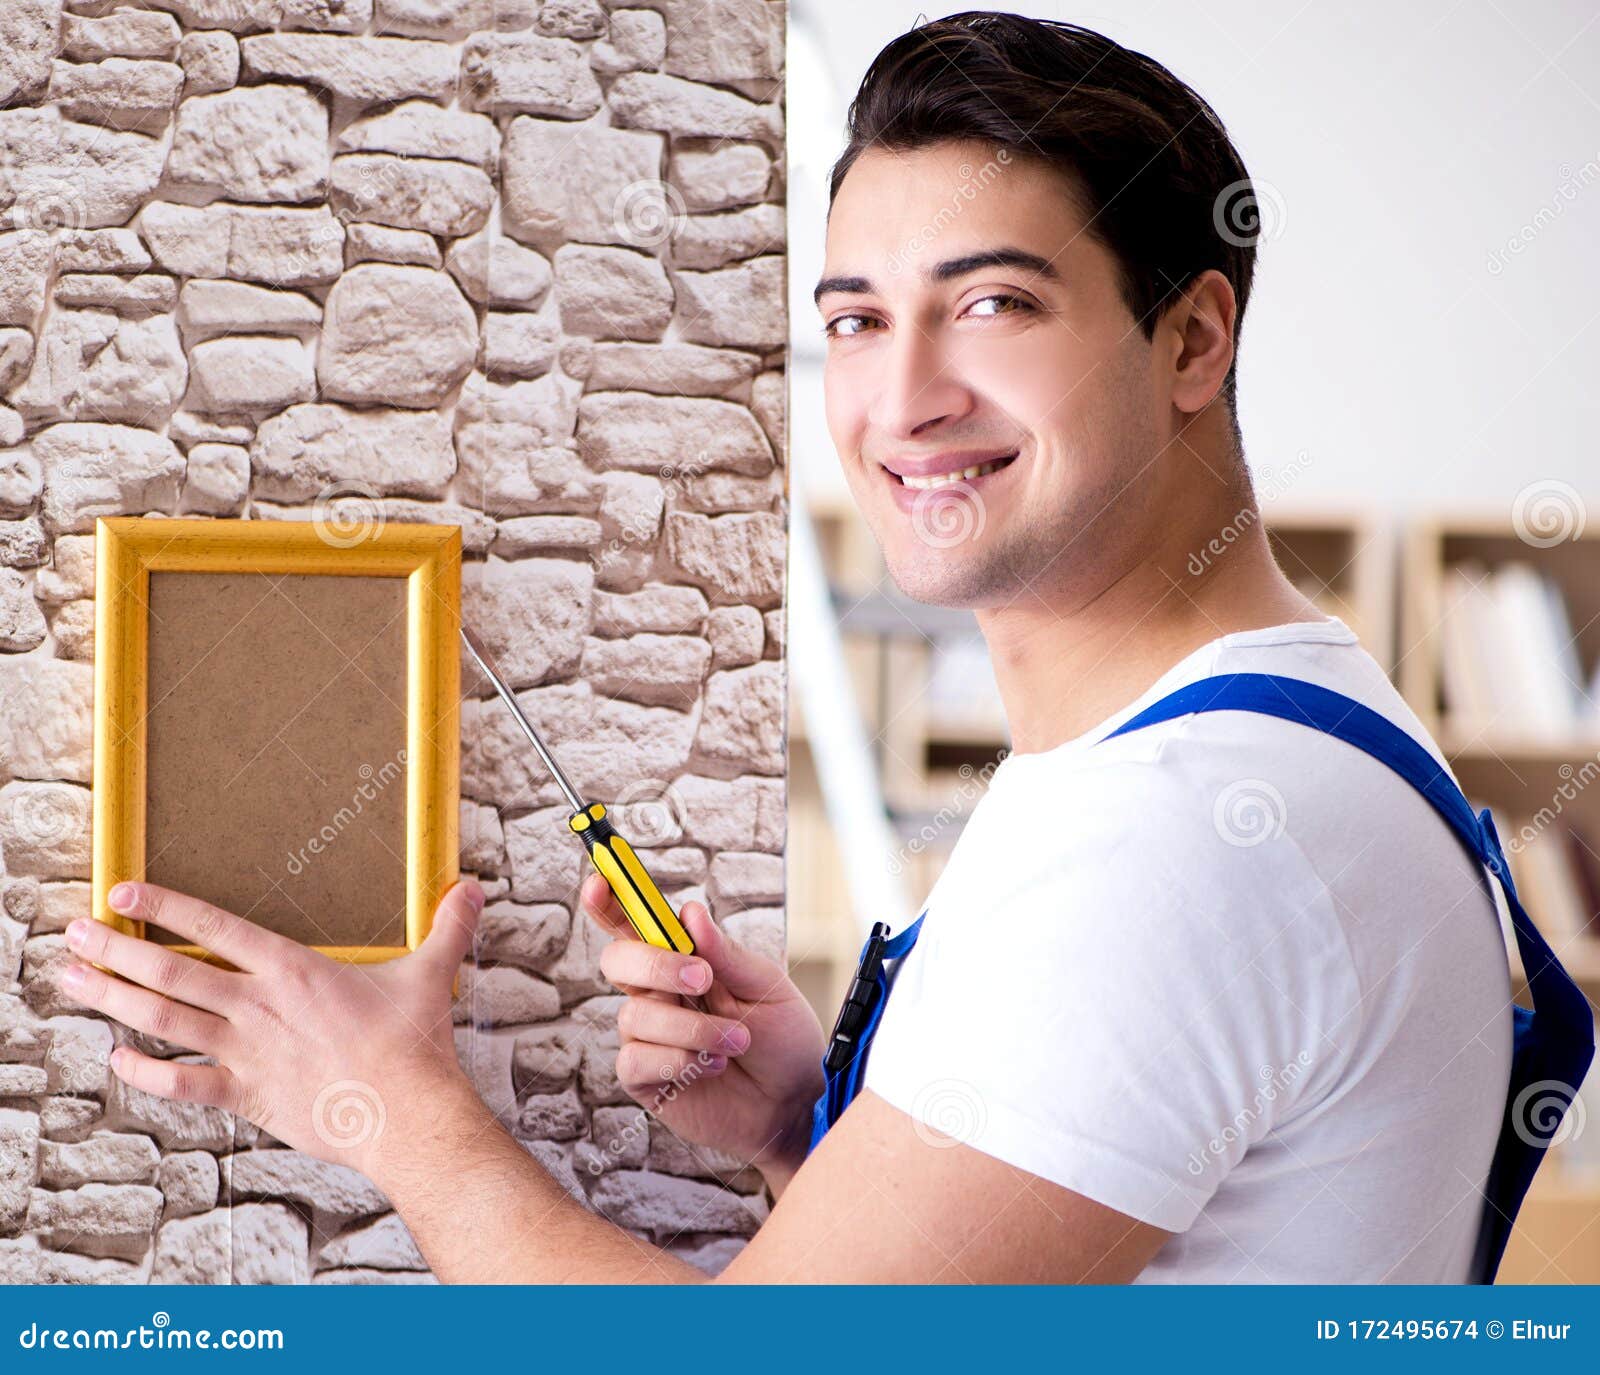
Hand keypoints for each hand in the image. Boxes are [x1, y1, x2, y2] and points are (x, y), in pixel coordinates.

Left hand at [58, 879, 486, 1177]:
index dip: (166, 907)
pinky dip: (144, 1072)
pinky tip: (116, 1059)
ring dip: (112, 999)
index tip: (124, 892)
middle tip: (72, 933)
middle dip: (114, 950)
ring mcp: (248, 1053)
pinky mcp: (248, 1096)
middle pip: (171, 973)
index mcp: (295, 970)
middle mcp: (260, 1007)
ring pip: (163, 1020)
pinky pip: (182, 1084)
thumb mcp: (430, 974)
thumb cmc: (415, 1047)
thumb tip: (471, 889)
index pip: (217, 928)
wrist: (409, 1115)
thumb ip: (446, 927)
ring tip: (70, 981)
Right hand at [581, 873, 824, 1190]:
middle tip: (703, 979)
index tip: (601, 879)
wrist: (795, 1105)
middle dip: (656, 963)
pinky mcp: (644, 1077)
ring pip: (636, 1014)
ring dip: (693, 1028)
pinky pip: (635, 1058)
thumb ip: (726, 954)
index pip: (635, 922)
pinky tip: (709, 1067)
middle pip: (618, 959)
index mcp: (684, 960)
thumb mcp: (767, 988)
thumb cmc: (784, 1041)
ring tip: (736, 1042)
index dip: (611, 898)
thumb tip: (689, 911)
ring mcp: (648, 1035)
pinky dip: (677, 1060)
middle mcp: (658, 992)